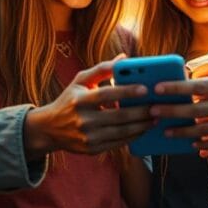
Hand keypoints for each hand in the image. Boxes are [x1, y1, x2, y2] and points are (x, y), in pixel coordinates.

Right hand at [24, 56, 152, 157]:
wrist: (50, 129)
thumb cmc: (69, 100)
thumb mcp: (80, 81)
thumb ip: (102, 69)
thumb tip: (124, 58)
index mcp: (80, 100)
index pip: (107, 94)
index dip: (127, 92)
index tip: (145, 89)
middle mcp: (83, 120)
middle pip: (119, 116)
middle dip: (141, 112)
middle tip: (157, 106)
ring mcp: (88, 137)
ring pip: (121, 132)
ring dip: (142, 126)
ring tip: (155, 118)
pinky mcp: (92, 150)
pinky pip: (118, 143)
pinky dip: (133, 136)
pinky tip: (143, 129)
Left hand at [149, 47, 207, 149]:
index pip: (198, 87)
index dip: (176, 88)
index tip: (158, 88)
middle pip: (196, 110)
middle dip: (171, 112)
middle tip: (151, 112)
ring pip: (205, 130)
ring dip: (183, 132)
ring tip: (166, 132)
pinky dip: (205, 144)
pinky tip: (192, 145)